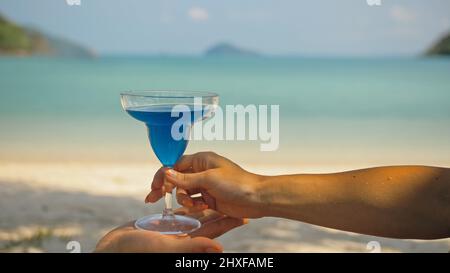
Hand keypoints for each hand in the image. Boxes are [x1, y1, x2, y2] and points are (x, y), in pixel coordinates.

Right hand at [95, 208, 245, 252]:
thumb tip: (219, 249)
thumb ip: (193, 246)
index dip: (228, 223)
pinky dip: (186, 201)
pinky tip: (194, 194)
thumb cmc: (138, 251)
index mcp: (188, 240)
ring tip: (213, 194)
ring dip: (202, 201)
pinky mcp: (165, 222)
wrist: (115, 250)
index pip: (213, 230)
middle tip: (236, 202)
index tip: (244, 217)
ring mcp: (175, 228)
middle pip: (208, 220)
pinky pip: (179, 210)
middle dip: (220, 210)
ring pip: (194, 212)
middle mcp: (184, 234)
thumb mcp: (169, 247)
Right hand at [145, 152, 264, 218]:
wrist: (257, 198)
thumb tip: (166, 173)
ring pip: (183, 191)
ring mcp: (205, 184)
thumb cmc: (237, 183)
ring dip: (185, 199)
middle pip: (176, 178)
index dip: (163, 175)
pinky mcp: (209, 197)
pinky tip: (203, 206)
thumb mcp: (209, 179)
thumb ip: (186, 178)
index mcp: (202, 160)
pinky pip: (193, 201)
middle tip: (153, 198)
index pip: (175, 164)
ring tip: (197, 204)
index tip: (154, 187)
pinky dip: (193, 205)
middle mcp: (202, 170)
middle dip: (167, 188)